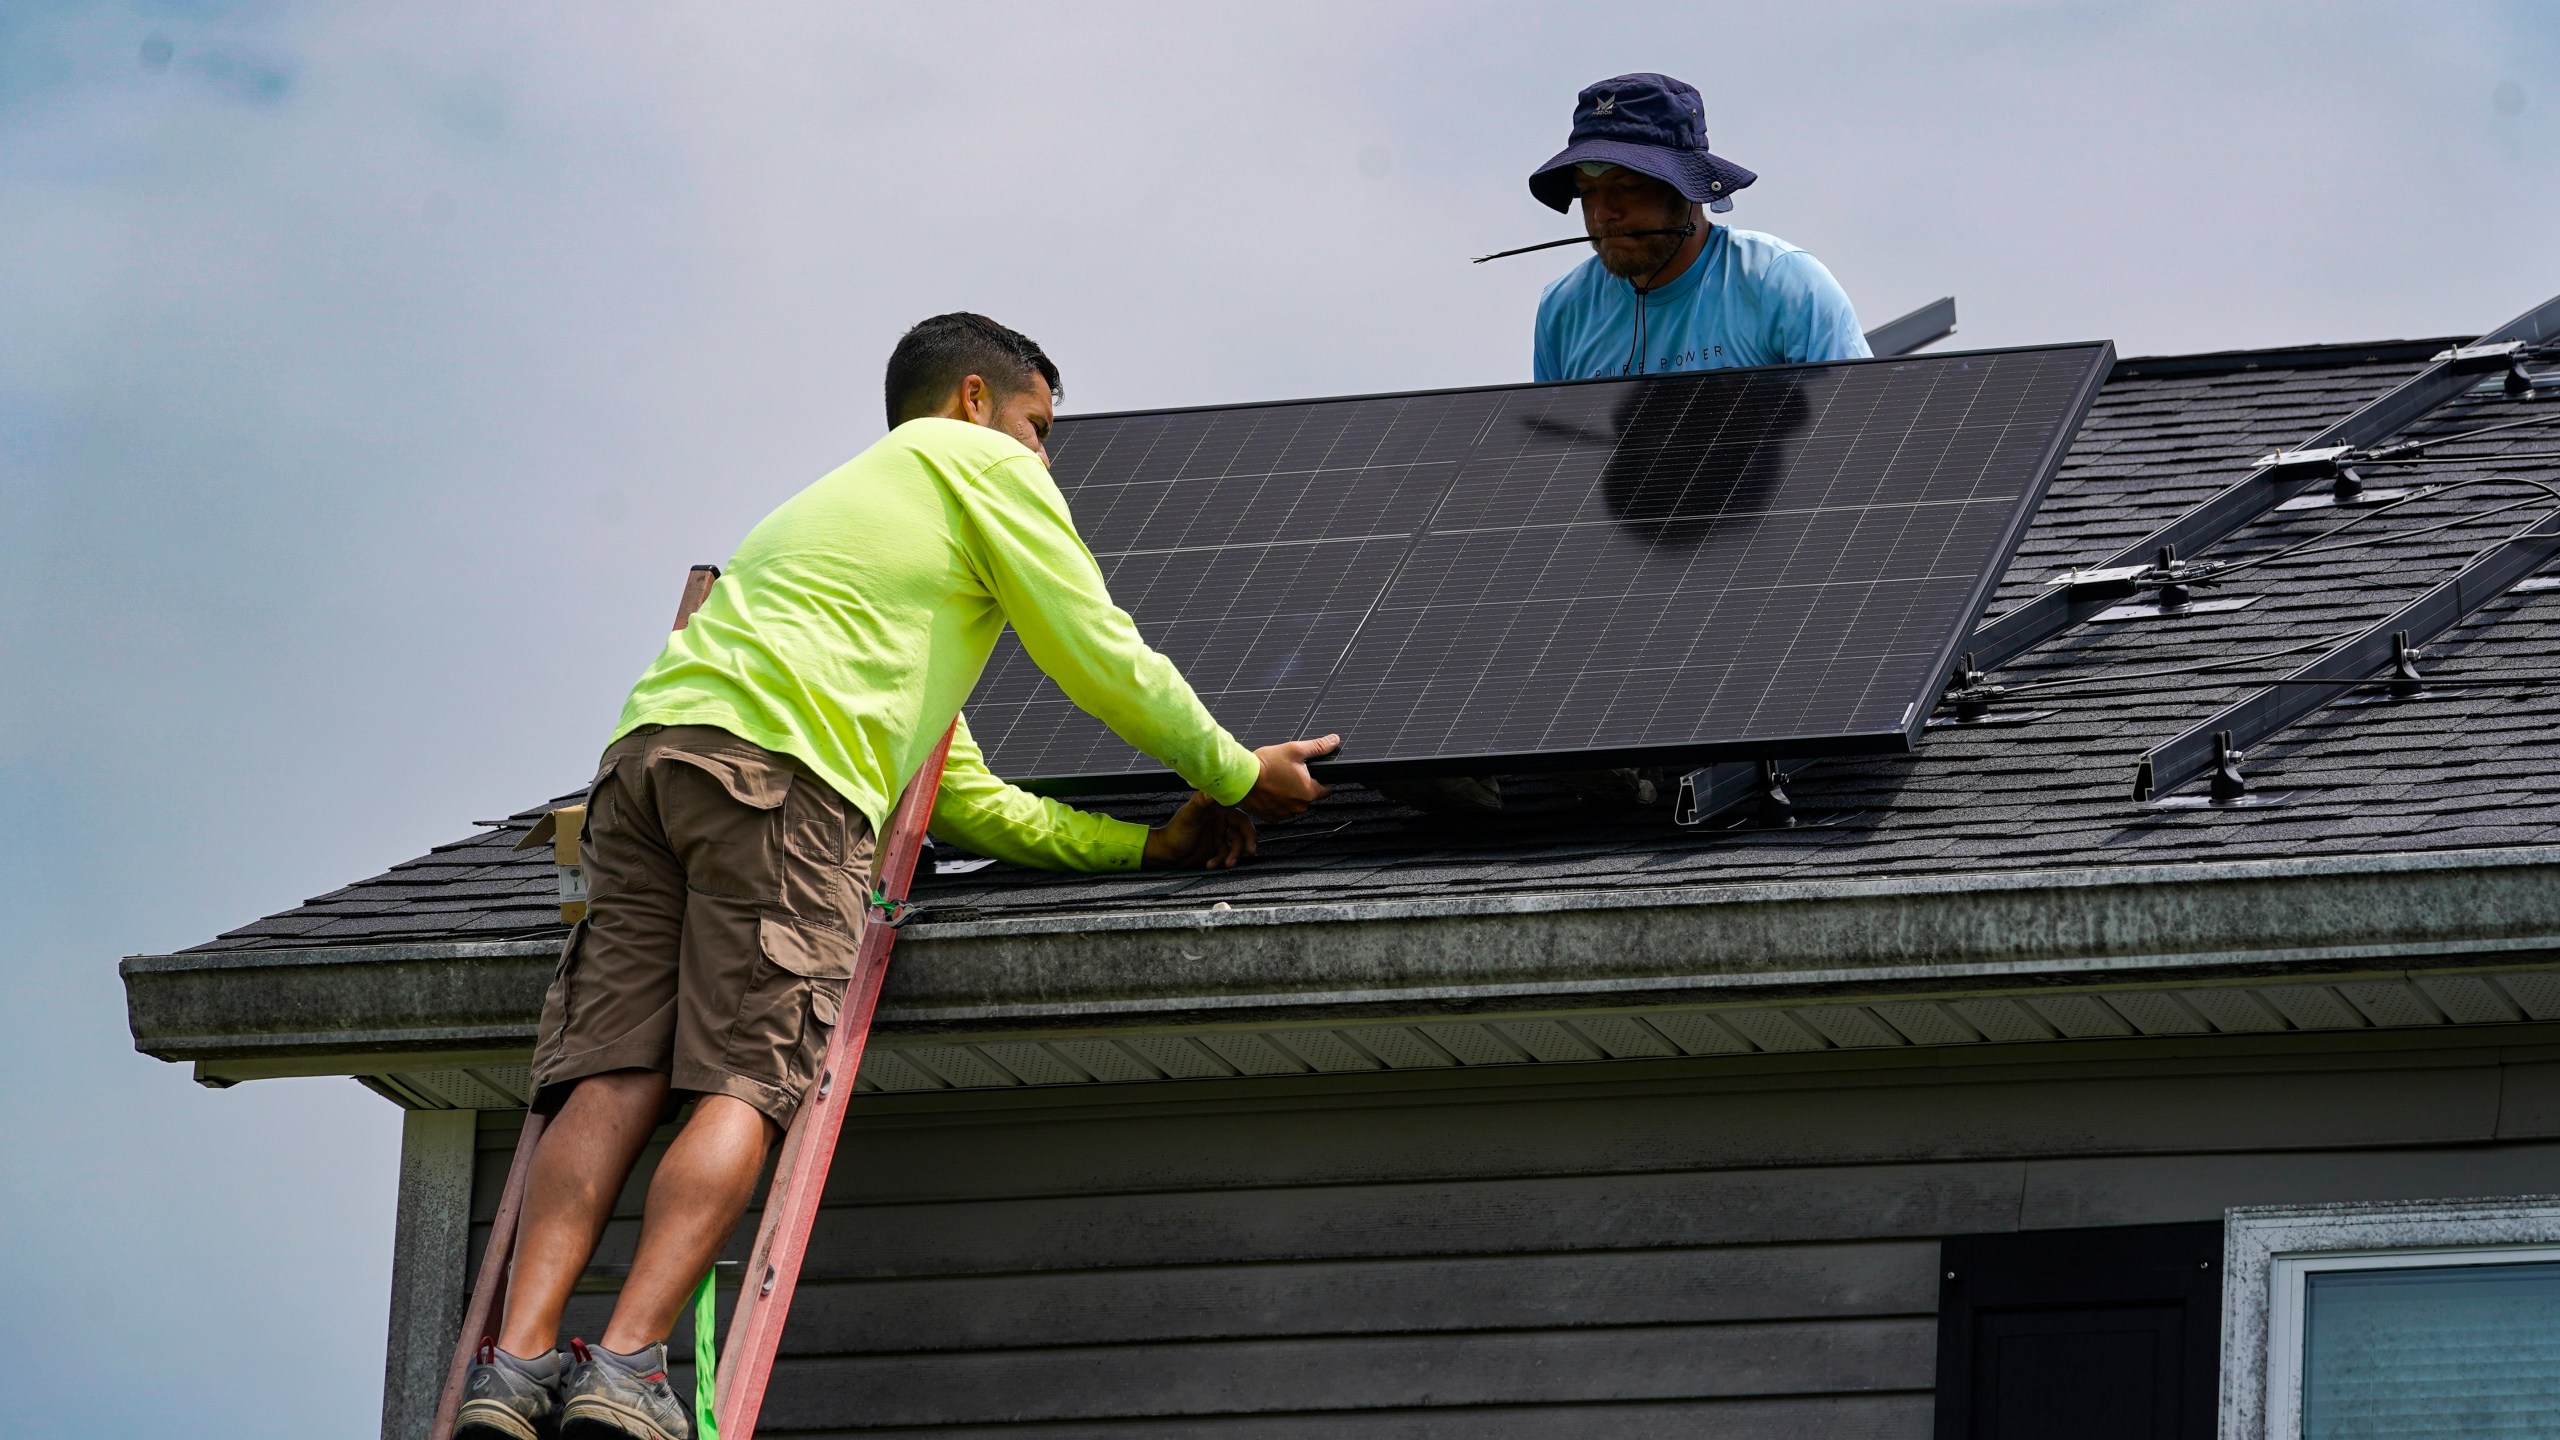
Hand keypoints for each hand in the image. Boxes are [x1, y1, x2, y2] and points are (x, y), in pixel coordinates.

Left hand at [1143, 791, 1257, 869]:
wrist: (1165, 853)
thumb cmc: (1174, 832)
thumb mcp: (1188, 817)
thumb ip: (1200, 802)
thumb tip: (1212, 790)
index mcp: (1216, 808)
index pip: (1238, 813)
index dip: (1247, 825)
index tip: (1250, 837)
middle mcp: (1220, 819)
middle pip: (1242, 829)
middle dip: (1247, 842)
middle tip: (1250, 852)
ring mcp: (1220, 834)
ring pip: (1236, 844)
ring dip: (1233, 855)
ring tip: (1227, 864)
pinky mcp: (1217, 847)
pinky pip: (1226, 854)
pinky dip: (1220, 860)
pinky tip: (1210, 864)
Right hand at [1239, 734, 1339, 820]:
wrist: (1241, 777)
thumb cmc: (1266, 765)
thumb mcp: (1295, 749)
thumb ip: (1318, 746)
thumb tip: (1334, 741)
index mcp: (1309, 792)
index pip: (1327, 789)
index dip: (1321, 779)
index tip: (1312, 773)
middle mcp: (1298, 806)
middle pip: (1308, 796)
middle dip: (1302, 785)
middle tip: (1289, 773)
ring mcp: (1284, 813)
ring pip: (1293, 803)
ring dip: (1288, 794)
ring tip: (1277, 781)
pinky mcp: (1271, 817)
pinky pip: (1279, 810)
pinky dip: (1276, 801)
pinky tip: (1269, 790)